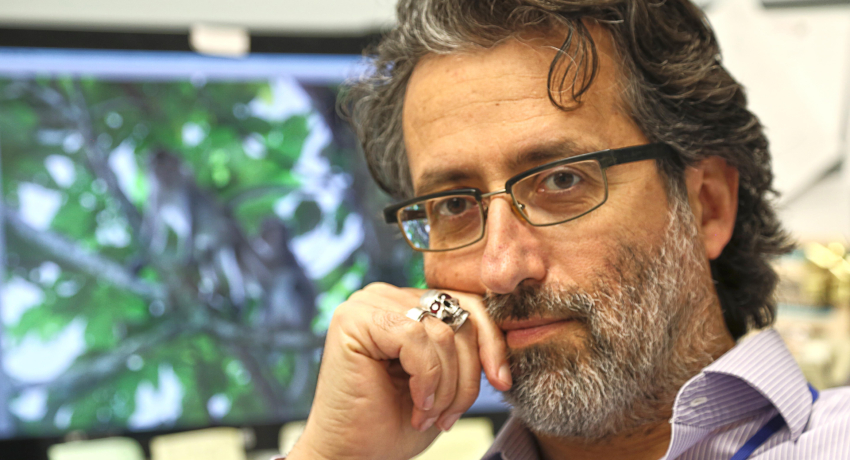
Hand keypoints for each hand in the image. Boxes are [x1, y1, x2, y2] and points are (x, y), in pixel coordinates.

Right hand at [287, 283, 510, 459]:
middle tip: (450, 416)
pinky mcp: (355, 319)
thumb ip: (466, 347)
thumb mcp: (446, 380)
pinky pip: (416, 337)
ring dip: (445, 385)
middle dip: (467, 374)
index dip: (491, 343)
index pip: (467, 304)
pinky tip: (417, 404)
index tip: (502, 383)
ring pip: (442, 332)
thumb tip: (511, 329)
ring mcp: (368, 303)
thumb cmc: (396, 423)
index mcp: (408, 304)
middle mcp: (386, 295)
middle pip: (459, 316)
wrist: (353, 456)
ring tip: (428, 415)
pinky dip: (426, 378)